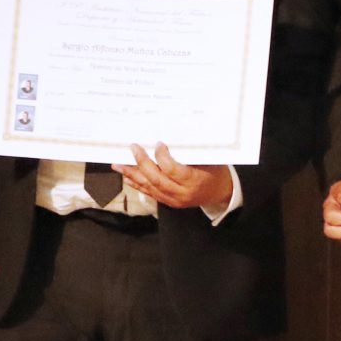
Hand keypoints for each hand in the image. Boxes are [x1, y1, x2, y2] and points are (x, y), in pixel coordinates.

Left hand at [114, 144, 234, 212]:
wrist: (221, 193)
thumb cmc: (215, 171)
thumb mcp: (208, 159)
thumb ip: (189, 153)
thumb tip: (167, 138)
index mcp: (194, 181)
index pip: (172, 169)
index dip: (162, 156)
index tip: (158, 143)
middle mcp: (182, 193)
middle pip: (156, 178)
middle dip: (142, 162)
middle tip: (133, 148)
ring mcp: (174, 200)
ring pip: (149, 187)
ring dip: (132, 174)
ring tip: (118, 164)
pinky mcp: (169, 203)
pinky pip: (150, 193)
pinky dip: (137, 184)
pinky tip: (127, 176)